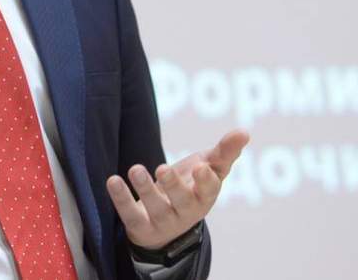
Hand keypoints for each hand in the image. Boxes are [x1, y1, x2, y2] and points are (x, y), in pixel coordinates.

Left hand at [105, 129, 249, 249]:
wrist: (163, 224)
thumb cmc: (190, 188)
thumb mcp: (207, 169)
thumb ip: (224, 152)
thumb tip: (244, 131)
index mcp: (203, 197)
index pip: (209, 191)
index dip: (206, 181)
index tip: (202, 166)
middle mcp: (185, 212)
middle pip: (182, 202)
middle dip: (174, 186)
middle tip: (163, 168)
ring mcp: (162, 221)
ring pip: (155, 208)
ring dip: (145, 189)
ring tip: (136, 169)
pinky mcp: (140, 226)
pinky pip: (130, 214)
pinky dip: (121, 198)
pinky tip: (113, 180)